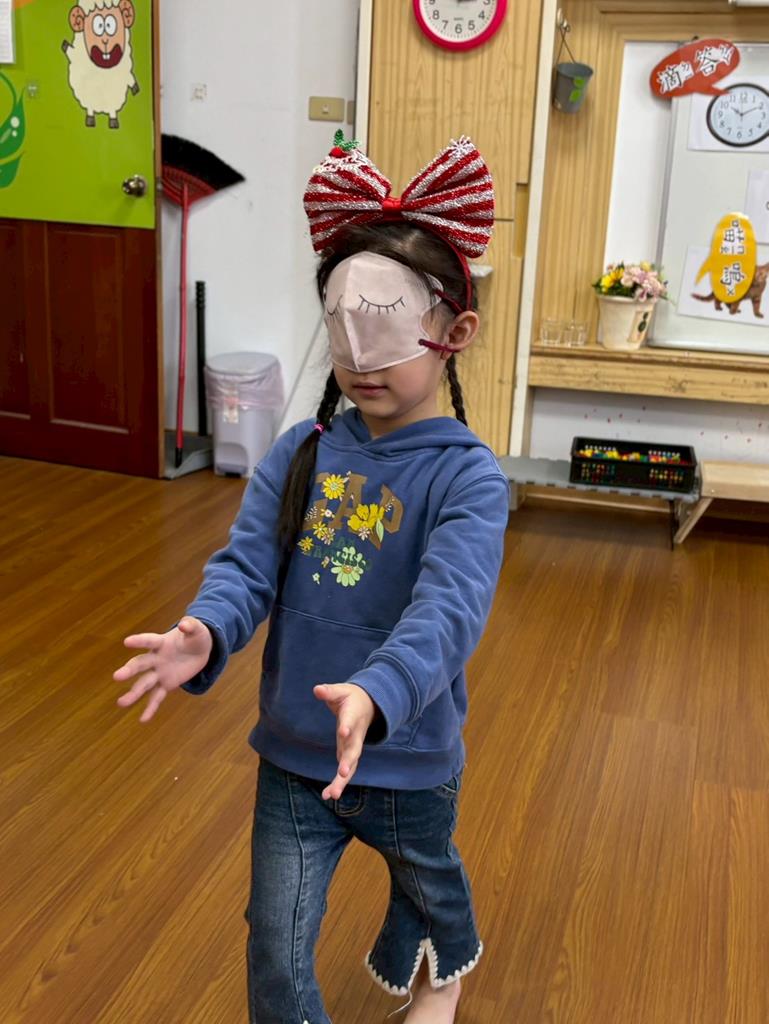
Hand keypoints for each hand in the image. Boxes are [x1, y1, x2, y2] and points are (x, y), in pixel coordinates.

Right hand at [114, 616, 212, 721]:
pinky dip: (151, 708)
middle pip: (140, 664)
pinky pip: (157, 697)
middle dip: (129, 670)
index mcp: (161, 643)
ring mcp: (159, 673)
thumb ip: (191, 626)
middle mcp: (156, 658)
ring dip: (133, 693)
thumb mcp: (197, 629)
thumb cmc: (195, 637)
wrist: (199, 650)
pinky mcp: (166, 685)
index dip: (139, 641)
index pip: (149, 641)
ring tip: (121, 703)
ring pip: (144, 684)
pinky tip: (143, 720)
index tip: (126, 642)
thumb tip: (183, 623)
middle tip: (117, 676)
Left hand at [313, 683, 376, 799]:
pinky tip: (327, 795)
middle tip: (344, 773)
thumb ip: (329, 691)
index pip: (350, 722)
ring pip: (351, 765)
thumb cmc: (350, 697)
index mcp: (353, 716)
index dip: (347, 726)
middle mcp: (355, 735)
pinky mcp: (348, 755)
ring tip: (332, 795)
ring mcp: (353, 747)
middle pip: (354, 750)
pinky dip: (338, 783)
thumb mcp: (340, 691)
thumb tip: (317, 689)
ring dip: (342, 780)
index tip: (343, 732)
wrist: (368, 705)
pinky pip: (346, 771)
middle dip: (349, 762)